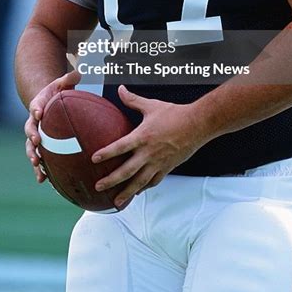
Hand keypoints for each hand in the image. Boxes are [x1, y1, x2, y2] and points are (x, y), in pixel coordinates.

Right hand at [24, 70, 80, 182]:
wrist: (46, 105)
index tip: (38, 113)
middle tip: (37, 143)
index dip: (36, 110)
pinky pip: (40, 160)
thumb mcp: (62, 83)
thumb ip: (69, 79)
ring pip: (32, 148)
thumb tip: (79, 72)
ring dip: (34, 157)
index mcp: (38, 105)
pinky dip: (41, 170)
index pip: (35, 107)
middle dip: (32, 138)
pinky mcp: (40, 147)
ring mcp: (35, 136)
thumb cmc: (56, 93)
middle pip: (30, 130)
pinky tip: (45, 181)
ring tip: (38, 166)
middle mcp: (34, 122)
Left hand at [92, 86, 205, 206]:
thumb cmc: (174, 113)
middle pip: (127, 170)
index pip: (121, 146)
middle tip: (98, 186)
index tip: (94, 159)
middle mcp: (149, 153)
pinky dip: (144, 188)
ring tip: (115, 202)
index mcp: (143, 136)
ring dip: (126, 192)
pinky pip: (153, 181)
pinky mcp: (167, 168)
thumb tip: (121, 89)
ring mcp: (158, 163)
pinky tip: (137, 192)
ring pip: (140, 182)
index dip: (107, 153)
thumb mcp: (151, 105)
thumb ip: (133, 100)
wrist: (197, 125)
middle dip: (111, 180)